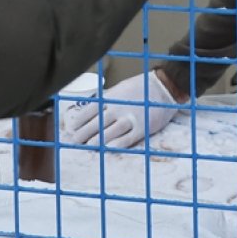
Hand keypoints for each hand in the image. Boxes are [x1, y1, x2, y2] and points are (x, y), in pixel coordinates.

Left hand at [58, 70, 179, 149]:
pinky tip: (109, 149)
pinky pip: (128, 139)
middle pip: (98, 122)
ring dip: (98, 140)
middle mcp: (120, 107)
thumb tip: (92, 110)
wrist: (164, 88)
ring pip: (111, 132)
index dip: (80, 119)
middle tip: (76, 140)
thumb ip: (107, 100)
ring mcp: (131, 118)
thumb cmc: (140, 88)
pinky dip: (117, 144)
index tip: (73, 127)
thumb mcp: (121, 89)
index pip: (91, 109)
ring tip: (89, 146)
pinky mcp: (143, 128)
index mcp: (113, 97)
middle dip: (85, 132)